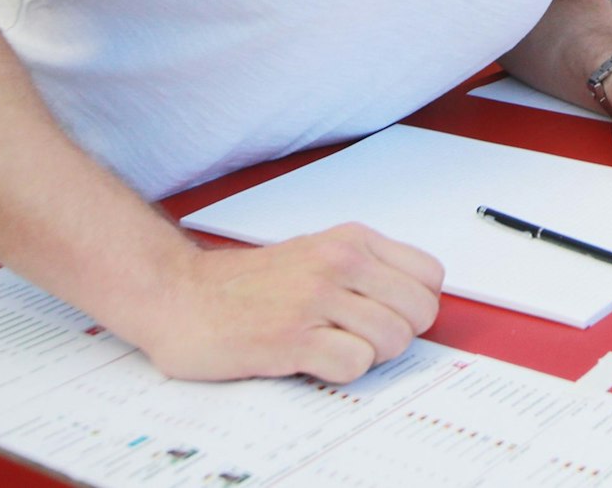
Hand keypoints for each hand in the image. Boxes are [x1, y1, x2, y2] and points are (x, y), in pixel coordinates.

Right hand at [130, 224, 442, 383]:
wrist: (181, 296)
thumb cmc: (248, 284)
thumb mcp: (317, 253)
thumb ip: (365, 269)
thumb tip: (413, 302)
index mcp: (351, 239)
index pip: (430, 276)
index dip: (415, 305)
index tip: (387, 314)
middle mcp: (339, 262)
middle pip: (419, 312)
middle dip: (396, 335)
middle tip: (357, 337)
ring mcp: (316, 298)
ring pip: (392, 340)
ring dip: (367, 355)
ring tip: (329, 347)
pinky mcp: (292, 337)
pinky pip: (354, 364)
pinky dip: (340, 372)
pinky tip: (310, 359)